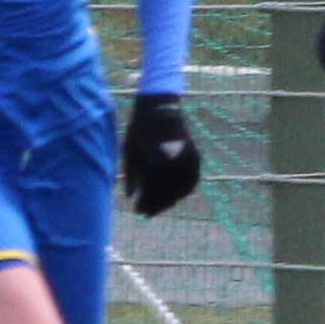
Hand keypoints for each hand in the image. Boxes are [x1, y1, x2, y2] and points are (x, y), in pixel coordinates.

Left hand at [122, 93, 201, 218]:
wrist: (159, 110)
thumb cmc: (139, 131)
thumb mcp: (129, 154)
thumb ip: (131, 177)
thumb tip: (130, 197)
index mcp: (155, 165)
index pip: (153, 193)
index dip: (146, 205)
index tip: (138, 212)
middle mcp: (174, 165)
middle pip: (167, 194)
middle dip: (157, 205)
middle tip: (148, 214)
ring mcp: (187, 161)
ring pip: (182, 189)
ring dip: (172, 200)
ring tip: (162, 207)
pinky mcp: (195, 156)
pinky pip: (192, 180)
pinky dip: (185, 190)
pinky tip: (177, 196)